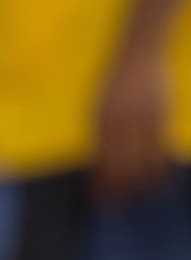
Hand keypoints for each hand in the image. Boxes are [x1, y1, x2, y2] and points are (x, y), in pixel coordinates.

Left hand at [92, 44, 170, 201]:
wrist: (139, 50)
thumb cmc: (116, 80)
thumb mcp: (98, 104)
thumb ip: (99, 130)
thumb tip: (99, 160)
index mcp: (99, 119)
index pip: (99, 160)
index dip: (99, 183)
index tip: (98, 201)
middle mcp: (118, 120)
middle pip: (118, 165)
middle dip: (117, 189)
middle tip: (116, 208)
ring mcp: (141, 117)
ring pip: (141, 160)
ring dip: (139, 183)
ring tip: (139, 200)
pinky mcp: (160, 114)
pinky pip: (160, 147)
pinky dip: (160, 167)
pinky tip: (160, 182)